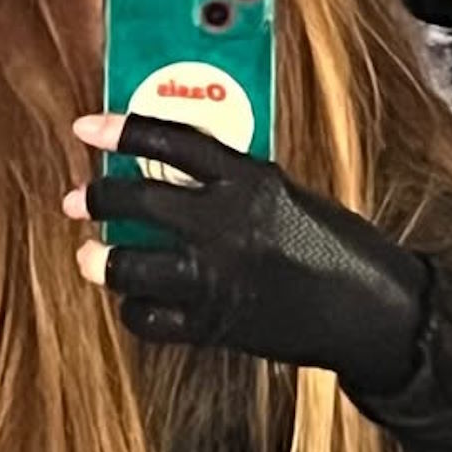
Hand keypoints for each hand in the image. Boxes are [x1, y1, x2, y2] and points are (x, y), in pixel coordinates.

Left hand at [63, 113, 426, 383]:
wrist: (369, 309)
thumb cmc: (340, 247)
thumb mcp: (292, 196)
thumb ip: (240, 187)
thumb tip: (181, 182)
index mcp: (251, 182)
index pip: (172, 143)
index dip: (123, 130)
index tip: (88, 127)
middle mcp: (225, 225)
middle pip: (136, 202)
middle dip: (98, 198)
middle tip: (82, 199)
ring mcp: (215, 277)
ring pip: (127, 266)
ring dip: (100, 260)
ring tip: (91, 257)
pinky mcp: (213, 324)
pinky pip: (149, 318)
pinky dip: (136, 308)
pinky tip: (138, 300)